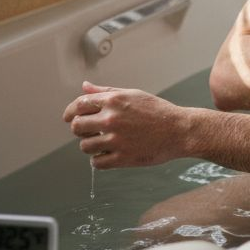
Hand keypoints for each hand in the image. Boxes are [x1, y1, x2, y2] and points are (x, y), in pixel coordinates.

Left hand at [62, 82, 184, 168]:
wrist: (180, 131)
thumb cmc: (158, 112)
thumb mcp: (133, 95)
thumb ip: (106, 92)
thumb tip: (84, 87)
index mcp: (114, 100)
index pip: (79, 105)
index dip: (70, 112)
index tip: (69, 118)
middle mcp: (112, 119)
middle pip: (77, 127)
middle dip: (80, 130)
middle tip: (90, 131)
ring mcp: (117, 140)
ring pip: (85, 146)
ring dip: (91, 145)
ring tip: (103, 143)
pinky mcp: (123, 158)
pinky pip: (97, 163)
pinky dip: (99, 160)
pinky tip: (109, 154)